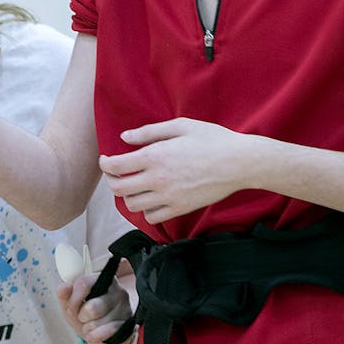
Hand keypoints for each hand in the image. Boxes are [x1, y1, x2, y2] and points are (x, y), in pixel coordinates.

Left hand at [58, 269, 133, 343]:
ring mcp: (124, 308)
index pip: (84, 284)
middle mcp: (117, 291)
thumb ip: (65, 294)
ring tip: (90, 325)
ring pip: (97, 322)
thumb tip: (64, 287)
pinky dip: (95, 336)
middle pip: (91, 307)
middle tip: (82, 317)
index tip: (71, 306)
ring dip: (87, 328)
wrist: (102, 333)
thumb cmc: (87, 314)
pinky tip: (94, 333)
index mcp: (102, 280)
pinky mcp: (127, 325)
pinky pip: (106, 333)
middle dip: (81, 317)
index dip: (74, 300)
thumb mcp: (72, 302)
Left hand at [98, 118, 250, 223]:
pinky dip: (145, 209)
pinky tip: (150, 198)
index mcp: (155, 156)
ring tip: (133, 185)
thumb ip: (149, 132)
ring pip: (132, 205)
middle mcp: (157, 179)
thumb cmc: (211, 139)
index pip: (115, 166)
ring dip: (127, 196)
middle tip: (116, 173)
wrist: (238, 163)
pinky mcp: (180, 209)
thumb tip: (124, 137)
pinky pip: (152, 217)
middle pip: (119, 188)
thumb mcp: (180, 126)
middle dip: (112, 180)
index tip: (106, 160)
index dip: (105, 164)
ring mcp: (168, 197)